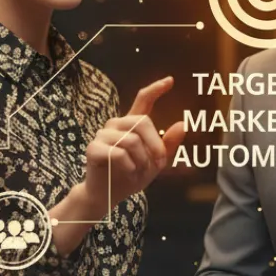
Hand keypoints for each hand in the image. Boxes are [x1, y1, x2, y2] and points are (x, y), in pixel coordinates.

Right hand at [83, 77, 186, 214]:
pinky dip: (129, 167)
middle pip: (142, 122)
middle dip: (155, 146)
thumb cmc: (131, 176)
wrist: (107, 195)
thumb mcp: (155, 163)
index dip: (156, 89)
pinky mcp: (93, 149)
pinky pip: (119, 154)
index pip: (143, 100)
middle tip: (158, 163)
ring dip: (142, 160)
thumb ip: (168, 145)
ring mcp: (102, 135)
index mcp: (131, 125)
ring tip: (138, 171)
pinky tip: (128, 173)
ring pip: (131, 140)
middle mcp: (116, 125)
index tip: (170, 81)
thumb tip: (182, 124)